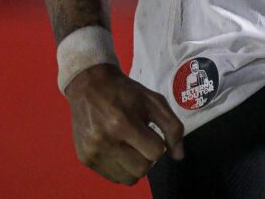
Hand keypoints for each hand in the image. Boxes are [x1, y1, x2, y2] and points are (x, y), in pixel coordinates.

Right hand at [65, 63, 184, 185]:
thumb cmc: (126, 92)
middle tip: (142, 141)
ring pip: (128, 179)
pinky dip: (121, 168)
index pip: (155, 152)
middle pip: (142, 169)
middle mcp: (105, 141)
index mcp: (122, 123)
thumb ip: (172, 127)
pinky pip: (113, 178)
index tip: (151, 132)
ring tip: (130, 147)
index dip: (158, 143)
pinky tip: (118, 150)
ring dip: (135, 165)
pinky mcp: (85, 159)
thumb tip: (178, 156)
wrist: (89, 85)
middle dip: (148, 157)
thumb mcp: (154, 101)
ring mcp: (92, 152)